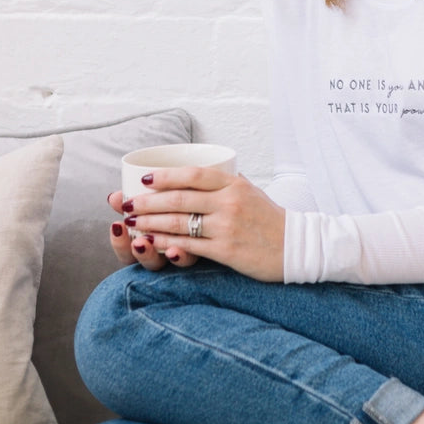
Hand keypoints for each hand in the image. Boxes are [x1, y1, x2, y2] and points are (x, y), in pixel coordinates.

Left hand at [108, 167, 285, 281]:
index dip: (166, 176)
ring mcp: (227, 226)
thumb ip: (227, 182)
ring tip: (133, 222)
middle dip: (148, 200)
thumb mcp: (251, 191)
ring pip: (179, 222)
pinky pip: (189, 245)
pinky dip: (167, 243)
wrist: (296, 246)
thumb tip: (203, 174)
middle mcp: (229, 202)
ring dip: (151, 221)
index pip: (193, 174)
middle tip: (127, 202)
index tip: (145, 179)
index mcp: (233, 184)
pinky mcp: (227, 250)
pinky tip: (152, 243)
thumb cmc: (270, 219)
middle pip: (180, 198)